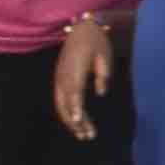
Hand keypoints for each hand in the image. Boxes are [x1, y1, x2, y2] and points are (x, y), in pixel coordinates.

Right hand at [52, 17, 112, 138]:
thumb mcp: (104, 55)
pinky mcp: (59, 79)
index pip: (74, 92)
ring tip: (83, 135)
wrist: (82, 27)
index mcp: (74, 69)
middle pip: (66, 103)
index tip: (79, 121)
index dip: (76, 107)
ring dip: (70, 121)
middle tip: (88, 136)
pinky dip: (66, 113)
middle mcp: (63, 75)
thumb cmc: (96, 41)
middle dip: (75, 122)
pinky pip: (60, 100)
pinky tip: (76, 123)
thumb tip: (101, 92)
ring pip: (61, 104)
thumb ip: (103, 74)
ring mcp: (59, 77)